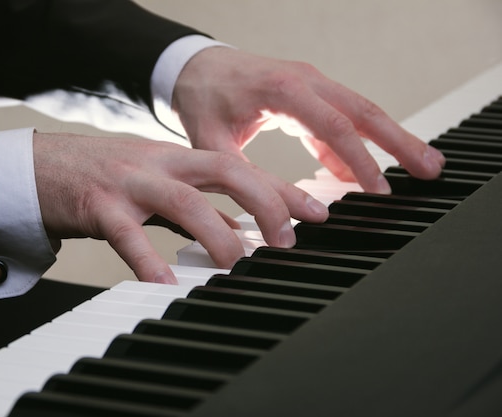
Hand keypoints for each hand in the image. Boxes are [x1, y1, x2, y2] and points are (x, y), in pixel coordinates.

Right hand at [33, 132, 327, 282]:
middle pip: (224, 170)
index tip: (317, 211)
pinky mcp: (99, 206)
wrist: (39, 166)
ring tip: (237, 264)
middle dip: (264, 202)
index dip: (281, 188)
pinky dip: (151, 263)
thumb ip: (196, 201)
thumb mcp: (155, 179)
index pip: (240, 167)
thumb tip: (238, 226)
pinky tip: (166, 286)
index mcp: (177, 157)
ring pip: (185, 202)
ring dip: (219, 234)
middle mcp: (160, 163)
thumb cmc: (103, 176)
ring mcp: (130, 182)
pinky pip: (130, 236)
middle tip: (285, 240)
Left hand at [172, 47, 445, 193]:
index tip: (380, 191)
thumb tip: (288, 221)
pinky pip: (340, 118)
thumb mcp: (216, 147)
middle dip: (400, 141)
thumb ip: (252, 182)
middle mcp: (305, 80)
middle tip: (431, 169)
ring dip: (391, 138)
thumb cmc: (202, 102)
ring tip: (419, 166)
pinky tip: (360, 173)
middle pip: (363, 111)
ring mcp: (310, 83)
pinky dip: (356, 144)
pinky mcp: (308, 93)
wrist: (192, 69)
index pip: (335, 126)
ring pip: (360, 110)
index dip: (362, 160)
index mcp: (284, 90)